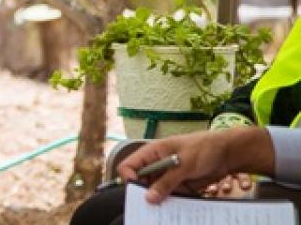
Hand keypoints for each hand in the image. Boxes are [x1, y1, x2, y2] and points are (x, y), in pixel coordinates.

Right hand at [117, 127, 272, 203]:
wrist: (229, 153)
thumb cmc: (204, 148)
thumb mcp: (184, 164)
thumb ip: (166, 181)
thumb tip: (149, 198)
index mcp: (152, 152)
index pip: (128, 166)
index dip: (129, 178)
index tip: (138, 191)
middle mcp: (156, 165)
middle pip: (140, 182)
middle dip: (144, 194)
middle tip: (153, 206)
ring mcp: (168, 176)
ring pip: (155, 192)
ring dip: (160, 201)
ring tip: (166, 209)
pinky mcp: (179, 185)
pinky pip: (170, 197)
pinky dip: (172, 203)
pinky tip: (178, 208)